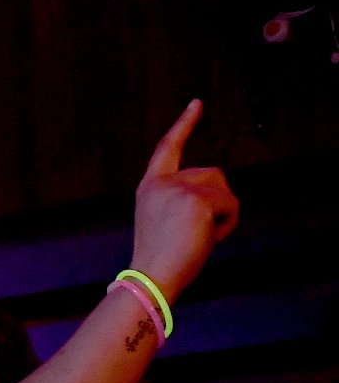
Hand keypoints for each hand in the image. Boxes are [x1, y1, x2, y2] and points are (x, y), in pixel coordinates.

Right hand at [127, 100, 237, 301]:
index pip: (168, 148)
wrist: (152, 278)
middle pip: (212, 174)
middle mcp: (162, 182)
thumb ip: (186, 201)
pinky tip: (207, 239)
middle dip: (217, 201)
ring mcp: (178, 188)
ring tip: (201, 237)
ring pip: (224, 188)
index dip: (184, 125)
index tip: (197, 103)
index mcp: (150, 187)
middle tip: (197, 234)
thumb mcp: (168, 222)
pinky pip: (231, 204)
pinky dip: (228, 224)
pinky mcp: (196, 199)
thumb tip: (220, 198)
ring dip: (223, 213)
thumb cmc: (162, 260)